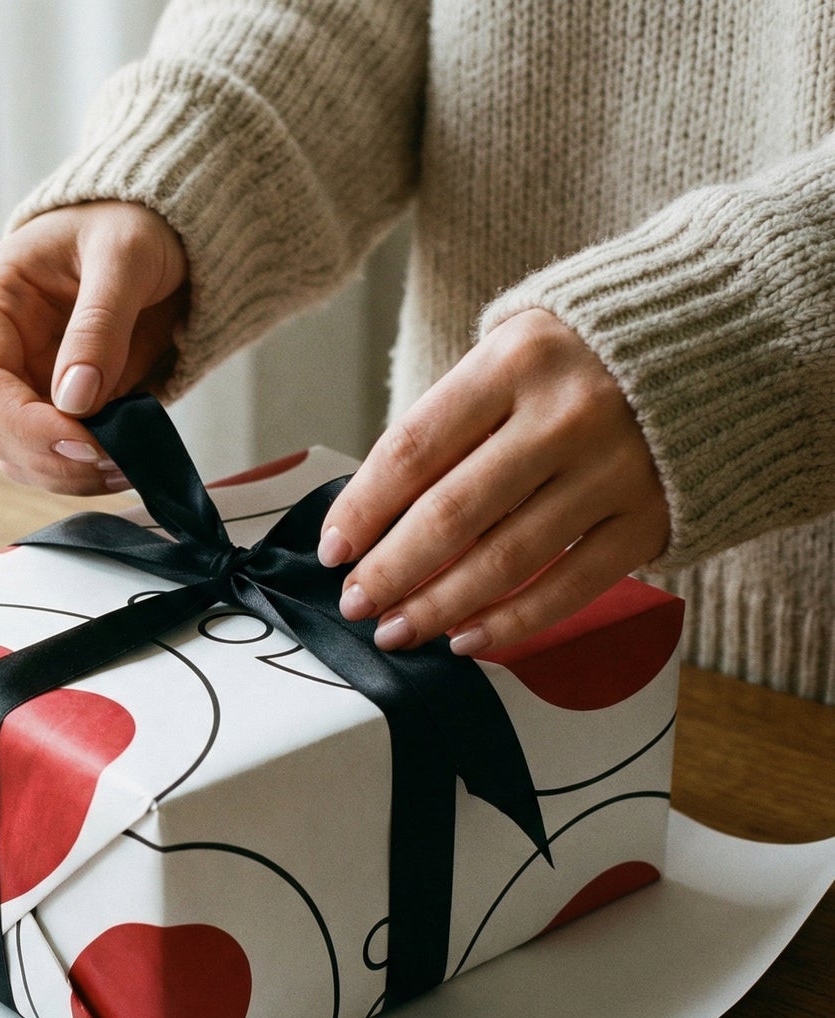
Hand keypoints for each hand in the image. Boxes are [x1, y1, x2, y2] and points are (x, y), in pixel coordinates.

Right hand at [0, 201, 188, 493]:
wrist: (162, 228)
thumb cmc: (134, 222)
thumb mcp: (125, 256)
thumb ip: (99, 325)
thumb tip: (75, 400)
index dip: (26, 424)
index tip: (84, 442)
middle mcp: (0, 346)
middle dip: (53, 457)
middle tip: (116, 461)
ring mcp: (27, 379)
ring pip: (22, 454)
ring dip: (70, 475)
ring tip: (127, 465)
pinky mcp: (58, 404)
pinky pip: (56, 456)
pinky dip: (86, 472)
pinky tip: (125, 463)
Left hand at [317, 309, 669, 653]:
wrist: (721, 342)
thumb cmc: (583, 361)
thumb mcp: (514, 355)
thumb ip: (454, 423)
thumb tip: (374, 516)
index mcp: (517, 360)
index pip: (414, 448)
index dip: (363, 508)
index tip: (332, 550)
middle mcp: (568, 413)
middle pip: (452, 513)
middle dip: (391, 570)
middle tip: (355, 603)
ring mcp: (616, 469)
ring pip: (505, 559)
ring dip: (438, 606)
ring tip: (396, 630)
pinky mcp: (650, 517)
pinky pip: (568, 587)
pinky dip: (511, 623)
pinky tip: (465, 640)